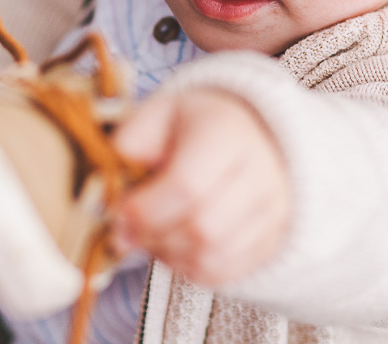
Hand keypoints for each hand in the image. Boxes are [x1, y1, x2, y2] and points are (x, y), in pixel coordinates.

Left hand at [112, 88, 288, 285]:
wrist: (248, 133)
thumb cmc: (194, 125)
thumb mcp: (157, 114)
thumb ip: (131, 143)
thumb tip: (116, 192)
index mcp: (227, 133)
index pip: (187, 186)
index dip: (145, 209)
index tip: (120, 211)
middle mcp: (261, 174)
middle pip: (202, 229)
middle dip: (153, 236)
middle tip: (129, 229)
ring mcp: (272, 211)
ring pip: (212, 257)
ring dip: (168, 255)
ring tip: (151, 235)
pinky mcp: (271, 240)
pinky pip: (223, 273)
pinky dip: (188, 268)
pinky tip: (174, 246)